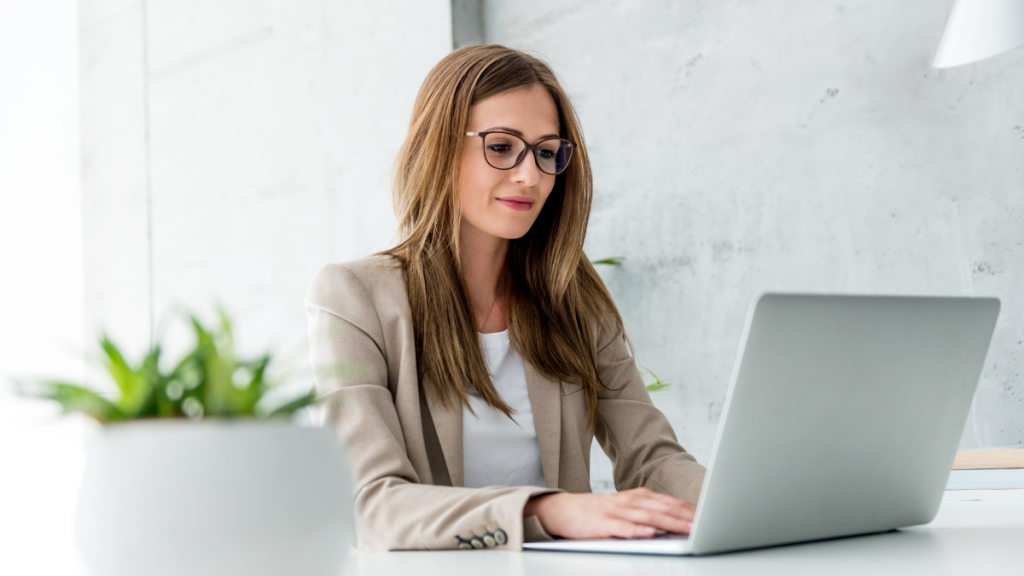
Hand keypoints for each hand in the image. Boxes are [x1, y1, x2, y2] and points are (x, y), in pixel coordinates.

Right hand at [523, 487, 694, 539]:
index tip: (709, 516)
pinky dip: (637, 531)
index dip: (689, 509)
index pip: (669, 502)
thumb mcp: (625, 509)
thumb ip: (648, 514)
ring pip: (647, 517)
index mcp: (638, 497)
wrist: (563, 510)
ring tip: (687, 529)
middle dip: (685, 516)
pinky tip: (649, 534)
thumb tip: (676, 522)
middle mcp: (630, 501)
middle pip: (662, 508)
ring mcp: (616, 512)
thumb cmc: (597, 513)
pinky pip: (622, 528)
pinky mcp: (602, 524)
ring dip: (668, 523)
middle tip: (705, 523)